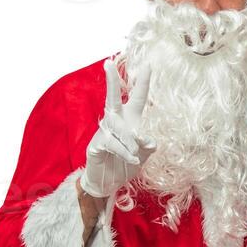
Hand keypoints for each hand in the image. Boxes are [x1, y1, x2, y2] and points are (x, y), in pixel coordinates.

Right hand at [80, 59, 155, 199]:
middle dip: (111, 81)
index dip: (143, 83)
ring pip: (118, 127)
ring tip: (135, 153)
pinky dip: (124, 151)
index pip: (137, 98)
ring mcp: (105, 132)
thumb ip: (147, 146)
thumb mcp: (142, 155)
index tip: (148, 65)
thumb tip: (150, 141)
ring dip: (130, 140)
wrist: (108, 183)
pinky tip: (131, 158)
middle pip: (113, 98)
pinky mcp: (97, 144)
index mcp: (130, 120)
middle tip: (108, 63)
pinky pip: (112, 143)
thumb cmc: (125, 164)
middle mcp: (116, 122)